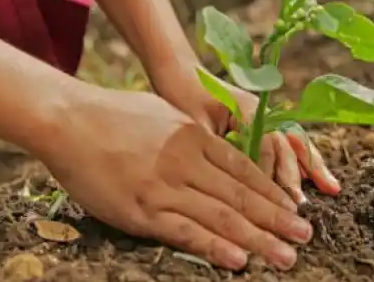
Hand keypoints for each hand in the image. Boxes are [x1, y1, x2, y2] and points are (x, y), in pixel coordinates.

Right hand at [41, 87, 313, 270]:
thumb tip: (211, 149)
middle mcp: (186, 161)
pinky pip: (186, 233)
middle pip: (242, 195)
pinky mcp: (142, 210)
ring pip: (222, 217)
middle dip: (277, 218)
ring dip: (260, 239)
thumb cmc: (109, 114)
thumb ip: (189, 134)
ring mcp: (165, 186)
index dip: (273, 192)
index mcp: (192, 136)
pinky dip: (216, 248)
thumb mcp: (160, 113)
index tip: (294, 208)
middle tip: (306, 236)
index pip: (244, 169)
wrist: (67, 119)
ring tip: (286, 256)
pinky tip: (239, 260)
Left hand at [149, 66, 340, 203]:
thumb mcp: (194, 124)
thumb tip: (233, 178)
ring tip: (331, 189)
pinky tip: (317, 177)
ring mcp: (265, 115)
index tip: (271, 199)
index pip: (266, 143)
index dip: (268, 172)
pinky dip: (304, 158)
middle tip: (300, 206)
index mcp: (246, 108)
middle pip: (285, 144)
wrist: (181, 73)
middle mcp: (262, 111)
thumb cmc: (182, 97)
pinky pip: (288, 141)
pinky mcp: (263, 122)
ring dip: (311, 166)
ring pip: (294, 142)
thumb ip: (216, 148)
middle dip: (294, 176)